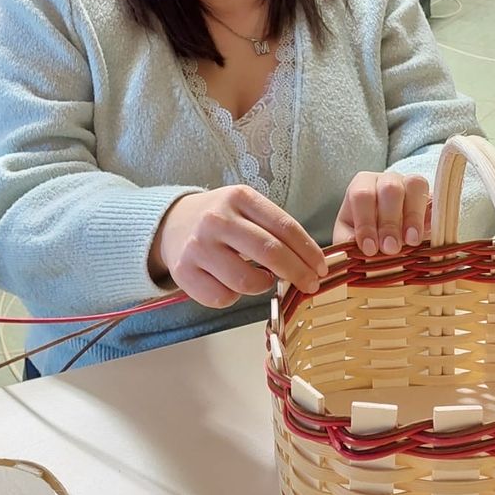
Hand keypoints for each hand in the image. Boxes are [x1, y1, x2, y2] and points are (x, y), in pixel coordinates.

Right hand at [150, 186, 327, 308]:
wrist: (172, 223)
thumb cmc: (221, 218)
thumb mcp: (245, 207)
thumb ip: (273, 227)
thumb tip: (309, 261)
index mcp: (240, 197)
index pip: (285, 226)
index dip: (309, 251)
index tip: (322, 267)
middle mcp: (218, 219)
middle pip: (270, 253)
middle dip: (298, 273)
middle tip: (311, 284)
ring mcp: (199, 246)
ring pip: (247, 281)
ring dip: (263, 286)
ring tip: (263, 279)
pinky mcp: (184, 272)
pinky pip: (222, 297)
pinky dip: (235, 297)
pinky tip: (233, 283)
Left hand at [332, 172, 430, 255]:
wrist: (389, 239)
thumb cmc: (365, 235)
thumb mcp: (350, 238)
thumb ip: (347, 242)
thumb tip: (354, 243)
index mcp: (362, 185)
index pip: (362, 195)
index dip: (365, 222)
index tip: (369, 249)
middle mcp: (386, 179)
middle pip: (389, 188)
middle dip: (389, 221)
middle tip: (390, 249)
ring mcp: (411, 184)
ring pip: (415, 185)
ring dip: (413, 216)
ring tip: (411, 242)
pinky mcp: (432, 196)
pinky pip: (436, 198)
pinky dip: (432, 216)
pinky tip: (428, 236)